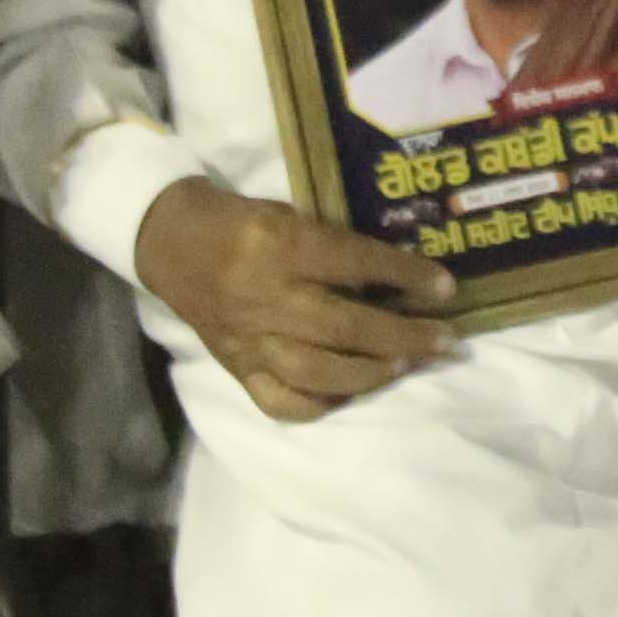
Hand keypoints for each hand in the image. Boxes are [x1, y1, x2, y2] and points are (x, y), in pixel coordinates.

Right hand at [134, 177, 458, 421]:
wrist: (171, 243)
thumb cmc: (242, 220)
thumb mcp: (289, 212)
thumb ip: (334, 244)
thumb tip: (399, 274)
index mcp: (281, 246)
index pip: (355, 263)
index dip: (406, 276)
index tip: (447, 287)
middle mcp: (267, 297)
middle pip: (346, 328)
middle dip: (405, 337)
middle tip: (447, 341)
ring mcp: (250, 340)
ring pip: (319, 373)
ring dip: (371, 374)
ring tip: (405, 364)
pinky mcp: (236, 367)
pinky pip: (281, 402)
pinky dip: (319, 405)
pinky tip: (348, 394)